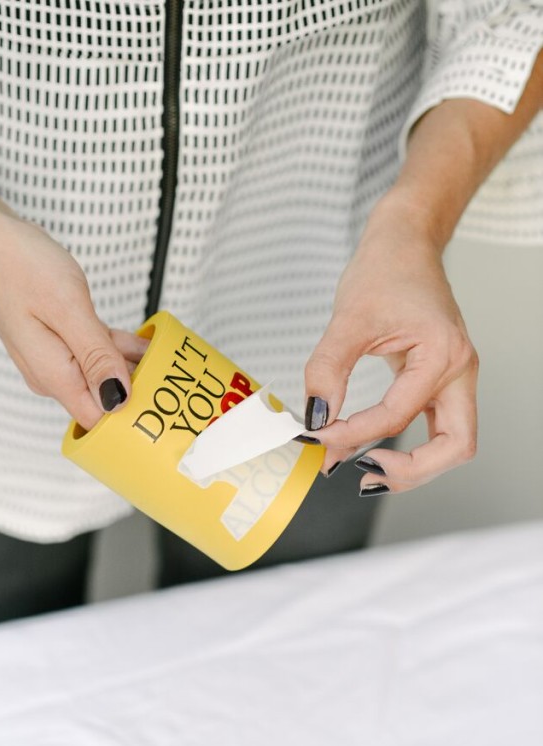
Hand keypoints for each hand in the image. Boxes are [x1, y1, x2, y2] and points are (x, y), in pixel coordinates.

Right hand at [0, 200, 147, 428]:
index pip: (99, 420)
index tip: (164, 400)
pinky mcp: (58, 343)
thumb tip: (118, 400)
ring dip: (133, 368)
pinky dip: (118, 350)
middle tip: (176, 377)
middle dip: (140, 392)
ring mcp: (54, 360)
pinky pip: (95, 354)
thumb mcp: (68, 308)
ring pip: (103, 375)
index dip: (132, 416)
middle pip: (105, 401)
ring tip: (169, 358)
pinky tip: (144, 343)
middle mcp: (52, 376)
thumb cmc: (19, 265)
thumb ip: (96, 357)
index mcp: (54, 375)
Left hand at [303, 196, 478, 493]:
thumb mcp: (348, 318)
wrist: (404, 243)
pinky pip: (438, 429)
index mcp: (443, 353)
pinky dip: (412, 447)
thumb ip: (327, 370)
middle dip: (410, 470)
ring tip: (366, 471)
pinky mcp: (441, 381)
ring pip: (452, 444)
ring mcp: (455, 378)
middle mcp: (459, 370)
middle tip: (361, 475)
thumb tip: (314, 418)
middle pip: (454, 446)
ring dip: (415, 467)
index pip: (398, 415)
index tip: (317, 440)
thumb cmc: (385, 270)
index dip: (354, 434)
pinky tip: (374, 450)